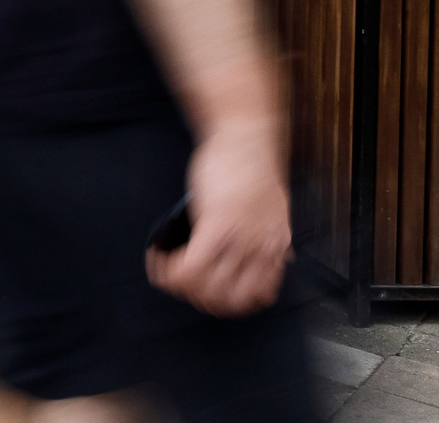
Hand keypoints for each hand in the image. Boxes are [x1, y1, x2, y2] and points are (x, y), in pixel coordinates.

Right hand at [145, 122, 290, 316]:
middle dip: (199, 299)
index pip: (258, 297)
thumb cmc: (252, 165)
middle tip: (181, 283)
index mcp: (275, 248)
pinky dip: (169, 271)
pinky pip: (191, 267)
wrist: (246, 136)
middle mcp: (262, 250)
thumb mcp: (274, 210)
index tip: (207, 291)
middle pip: (228, 301)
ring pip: (207, 289)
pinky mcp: (217, 225)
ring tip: (166, 270)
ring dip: (180, 286)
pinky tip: (159, 260)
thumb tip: (279, 258)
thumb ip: (271, 237)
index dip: (227, 302)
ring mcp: (241, 240)